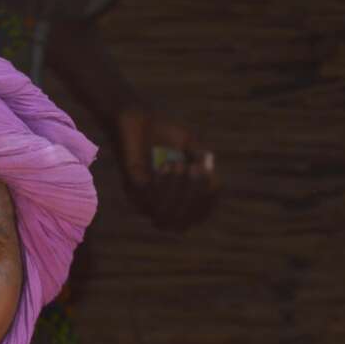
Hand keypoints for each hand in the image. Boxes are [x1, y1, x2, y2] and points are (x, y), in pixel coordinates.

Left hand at [114, 105, 217, 230]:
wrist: (136, 118)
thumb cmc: (165, 134)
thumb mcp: (192, 147)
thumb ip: (203, 165)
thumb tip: (214, 184)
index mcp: (176, 199)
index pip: (196, 219)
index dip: (207, 207)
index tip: (214, 182)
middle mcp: (159, 205)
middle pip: (180, 225)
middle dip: (193, 198)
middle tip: (194, 168)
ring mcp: (142, 200)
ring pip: (163, 216)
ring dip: (176, 192)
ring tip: (177, 165)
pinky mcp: (130, 189)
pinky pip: (148, 201)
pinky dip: (161, 185)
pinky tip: (164, 165)